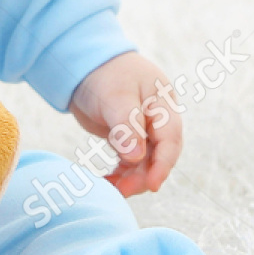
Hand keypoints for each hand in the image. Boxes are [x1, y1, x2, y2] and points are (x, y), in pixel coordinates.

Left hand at [68, 51, 181, 196]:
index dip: (164, 164)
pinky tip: (107, 183)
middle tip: (124, 191)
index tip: (152, 185)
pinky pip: (129, 162)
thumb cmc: (103, 73)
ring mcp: (143, 129)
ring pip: (144, 162)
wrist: (83, 64)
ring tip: (113, 190)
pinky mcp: (127, 137)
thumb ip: (126, 125)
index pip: (170, 138)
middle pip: (159, 154)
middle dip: (144, 175)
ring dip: (131, 178)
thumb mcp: (115, 96)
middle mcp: (157, 118)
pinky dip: (120, 174)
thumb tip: (137, 157)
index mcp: (163, 104)